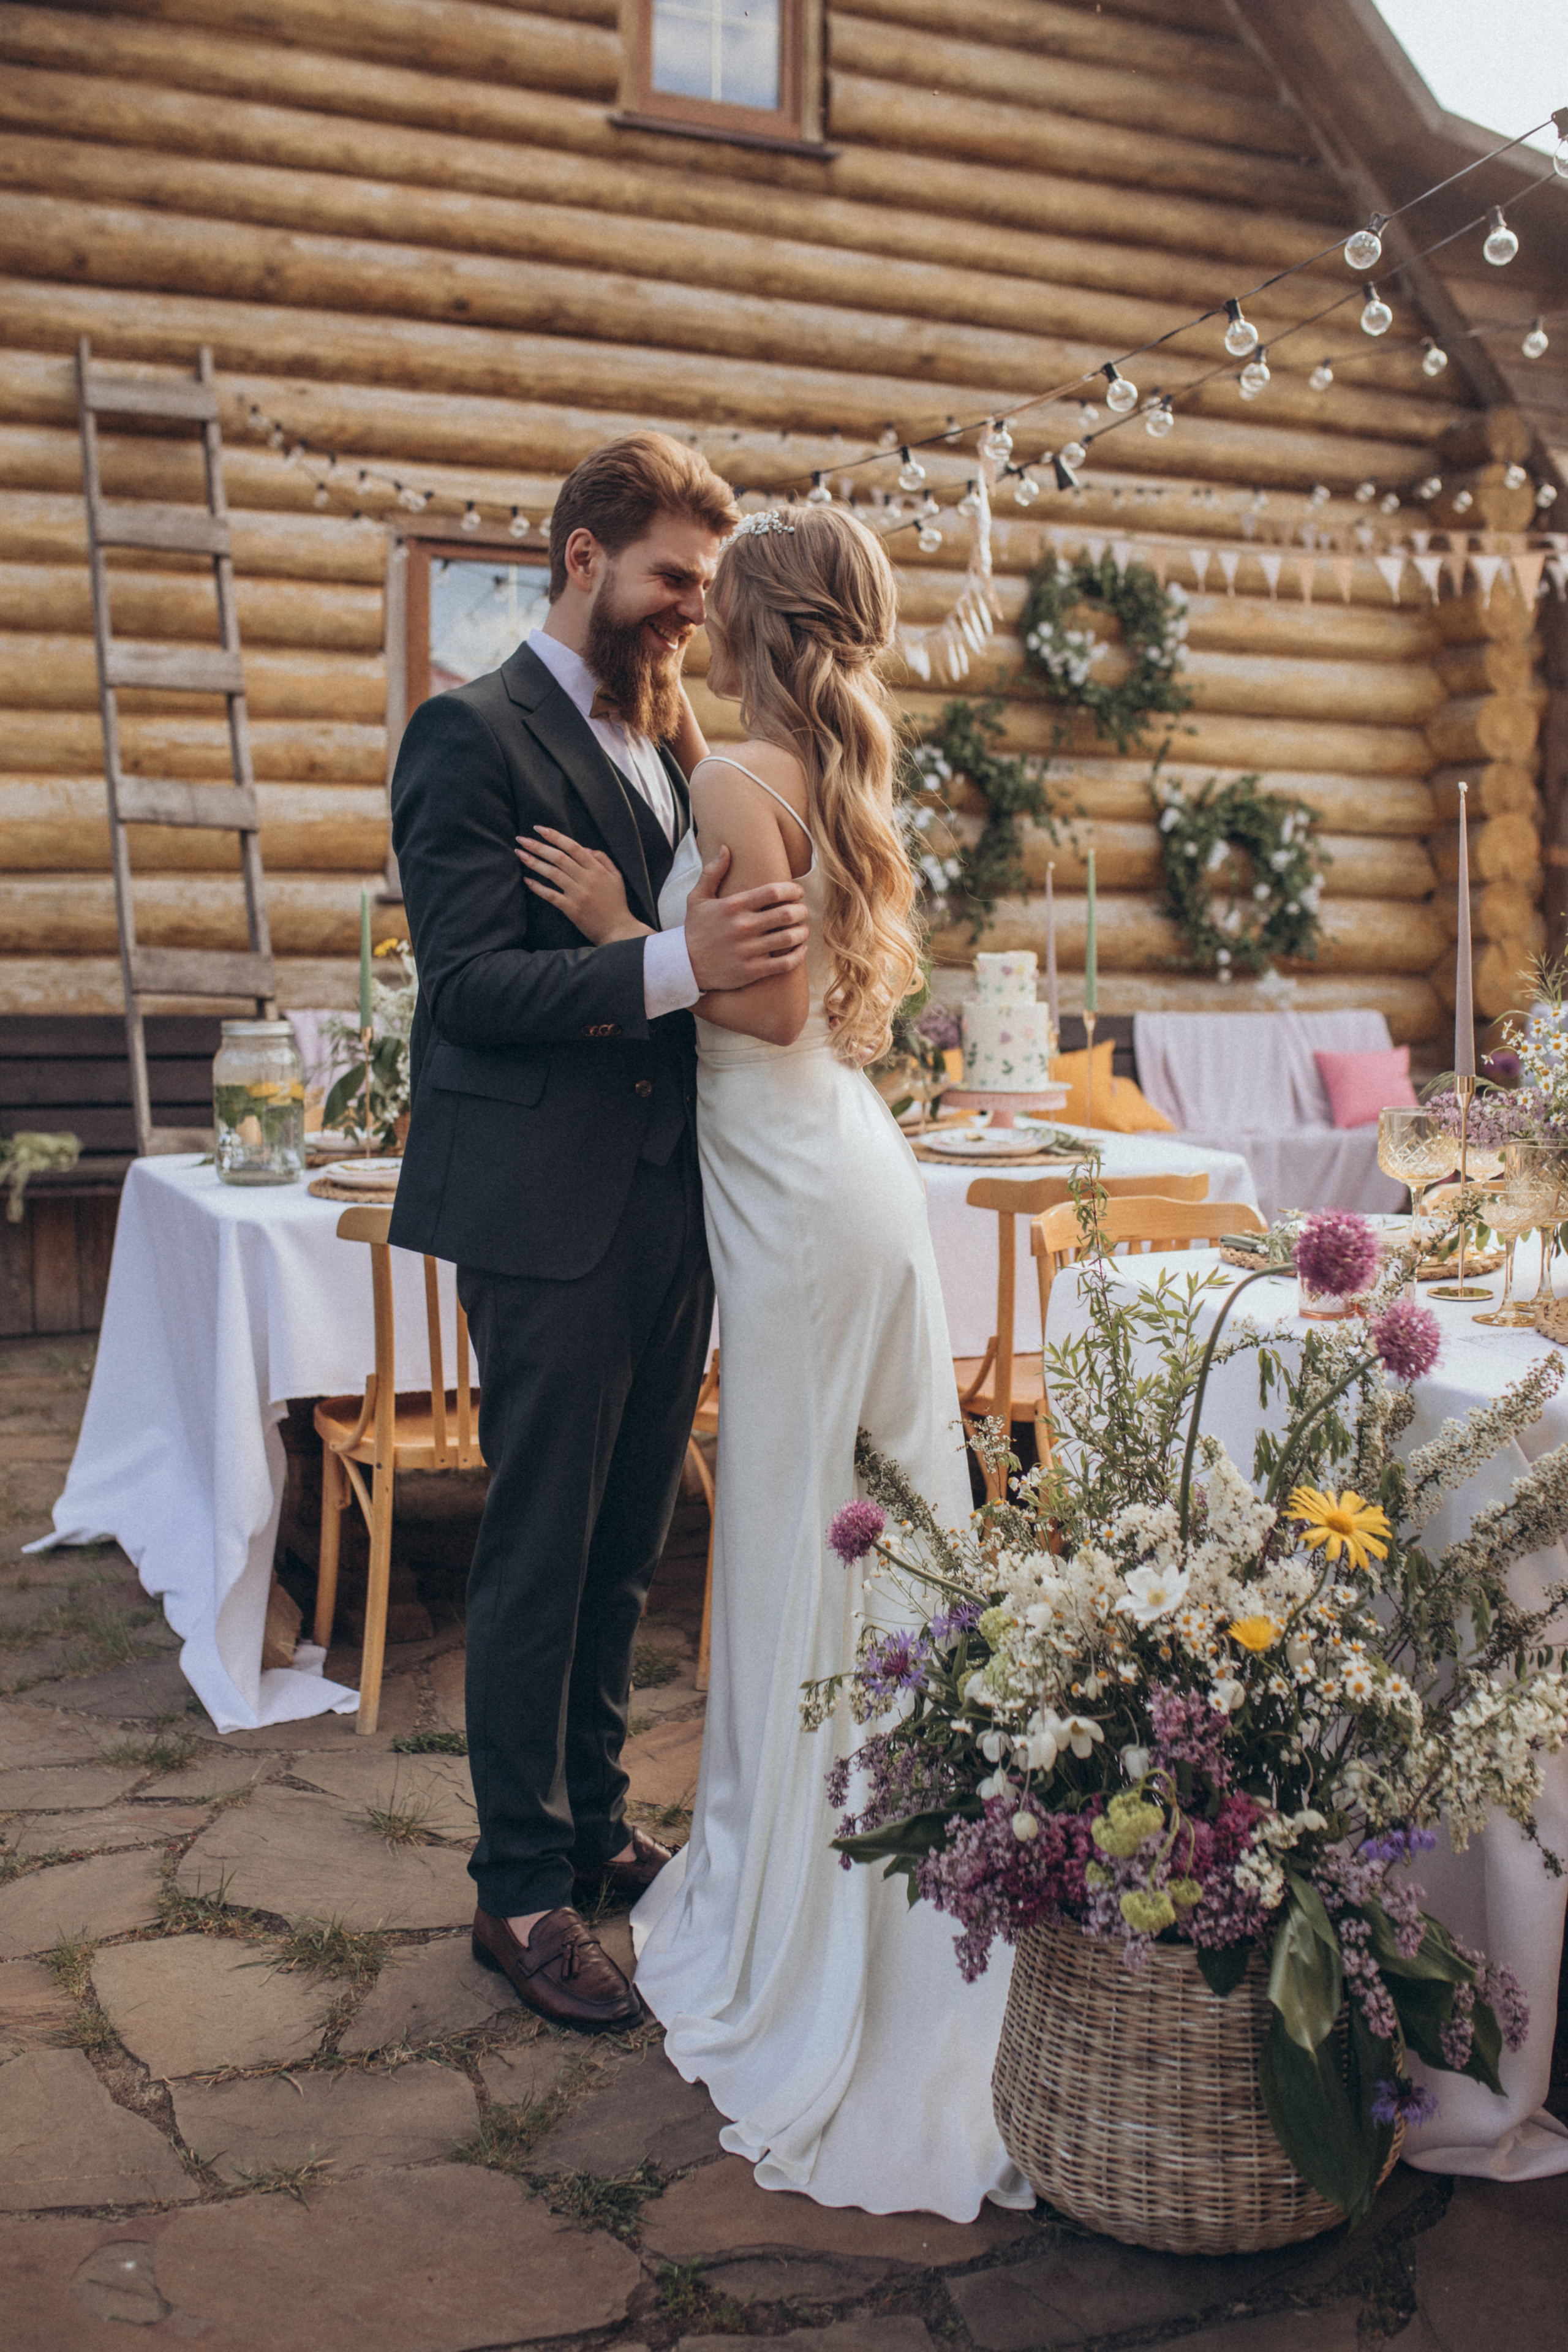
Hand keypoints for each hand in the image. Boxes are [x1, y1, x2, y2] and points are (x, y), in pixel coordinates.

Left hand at [515, 827, 650, 944]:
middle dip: (538, 846)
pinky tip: (527, 880)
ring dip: (534, 862)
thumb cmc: (617, 903)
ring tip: (520, 854)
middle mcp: (587, 879)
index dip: (555, 836)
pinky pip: (551, 895)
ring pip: (552, 873)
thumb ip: (603, 859)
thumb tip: (585, 848)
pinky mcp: (572, 909)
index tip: (539, 828)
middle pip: (559, 858)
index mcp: (597, 869)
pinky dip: (538, 887)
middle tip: (521, 839)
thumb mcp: (616, 877)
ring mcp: (578, 894)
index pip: (573, 847)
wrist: (619, 930)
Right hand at [684, 845, 809, 991]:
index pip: (773, 892)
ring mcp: (748, 951)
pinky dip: (798, 955)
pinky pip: (785, 963)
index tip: (797, 892)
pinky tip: (800, 948)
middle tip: (802, 911)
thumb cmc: (694, 929)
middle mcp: (742, 927)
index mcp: (733, 906)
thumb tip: (725, 848)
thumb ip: (712, 872)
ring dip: (802, 932)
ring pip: (789, 938)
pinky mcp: (752, 971)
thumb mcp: (697, 898)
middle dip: (801, 910)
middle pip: (786, 914)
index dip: (792, 890)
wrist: (683, 966)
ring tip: (802, 929)